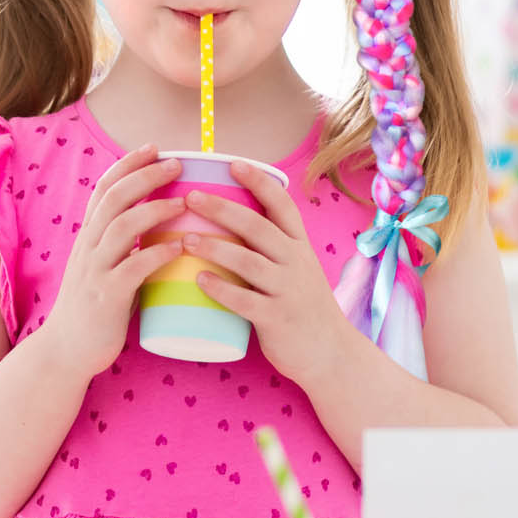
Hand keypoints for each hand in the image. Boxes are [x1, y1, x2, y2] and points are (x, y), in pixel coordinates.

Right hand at [42, 145, 188, 377]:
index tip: (154, 147)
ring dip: (154, 209)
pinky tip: (178, 249)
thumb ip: (123, 247)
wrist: (66, 350)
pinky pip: (132, 268)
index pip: (104, 188)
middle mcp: (88, 247)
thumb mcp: (102, 267)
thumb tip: (163, 229)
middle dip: (145, 176)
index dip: (127, 164)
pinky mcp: (106, 297)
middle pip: (114, 198)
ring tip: (183, 202)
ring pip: (122, 227)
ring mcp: (95, 271)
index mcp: (88, 236)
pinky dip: (157, 255)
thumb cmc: (94, 309)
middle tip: (176, 163)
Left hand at [186, 159, 351, 382]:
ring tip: (185, 238)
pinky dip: (221, 289)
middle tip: (191, 196)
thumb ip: (269, 250)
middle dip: (222, 208)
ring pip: (248, 261)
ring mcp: (287, 291)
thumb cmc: (302, 308)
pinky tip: (199, 281)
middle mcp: (295, 263)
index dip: (259, 181)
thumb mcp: (295, 270)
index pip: (282, 205)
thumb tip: (224, 225)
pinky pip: (246, 301)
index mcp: (299, 246)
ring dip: (215, 247)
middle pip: (257, 226)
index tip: (233, 162)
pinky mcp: (277, 319)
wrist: (332, 355)